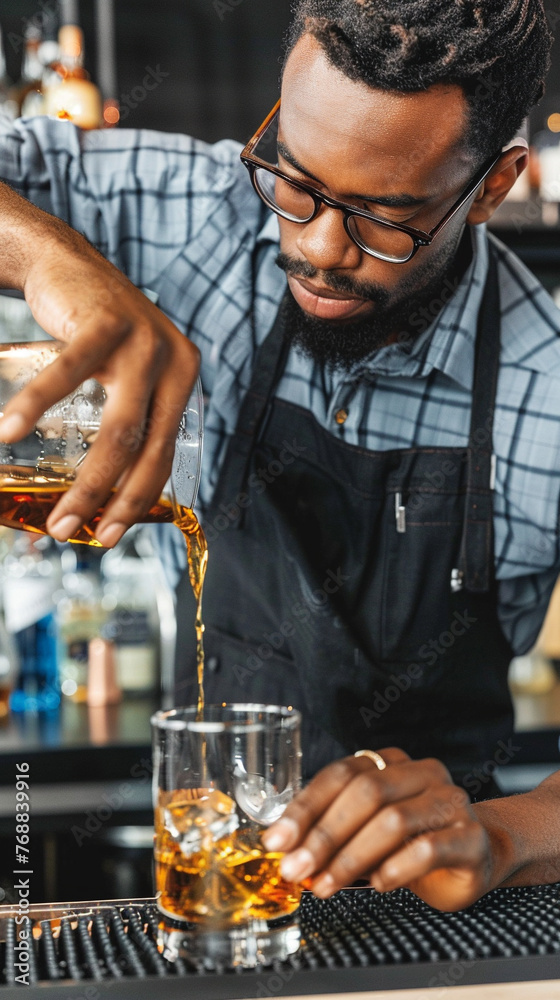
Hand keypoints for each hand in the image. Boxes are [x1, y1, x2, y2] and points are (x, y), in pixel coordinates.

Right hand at [0, 214, 198, 546]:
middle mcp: (175, 362)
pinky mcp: (107, 321)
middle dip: (108, 501)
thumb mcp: (125, 375)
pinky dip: (37, 405)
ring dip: (84, 478)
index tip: (107, 534)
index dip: (137, 501)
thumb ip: (128, 418)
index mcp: (183, 381)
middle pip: (145, 450)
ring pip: (120, 428)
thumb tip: (101, 492)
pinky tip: (7, 430)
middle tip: (71, 531)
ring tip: (52, 509)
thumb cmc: (90, 331)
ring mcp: (145, 341)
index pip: (164, 454)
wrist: (62, 261)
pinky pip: (70, 373)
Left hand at [262, 749, 496, 911]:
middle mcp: (424, 773)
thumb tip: (286, 849)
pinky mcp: (471, 838)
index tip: (278, 840)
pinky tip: (377, 886)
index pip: (342, 774)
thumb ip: (333, 830)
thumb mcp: (368, 829)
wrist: (475, 858)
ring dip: (351, 857)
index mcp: (393, 761)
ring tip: (325, 885)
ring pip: (393, 821)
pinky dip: (394, 869)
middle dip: (324, 834)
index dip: (306, 806)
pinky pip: (427, 849)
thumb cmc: (411, 843)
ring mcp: (451, 803)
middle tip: (296, 868)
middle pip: (366, 793)